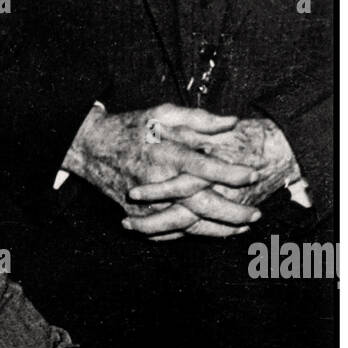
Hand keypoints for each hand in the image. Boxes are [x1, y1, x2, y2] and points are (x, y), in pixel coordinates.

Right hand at [123, 116, 300, 240]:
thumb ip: (199, 119)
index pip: (203, 166)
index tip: (253, 174)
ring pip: (187, 223)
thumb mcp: (163, 113)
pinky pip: (167, 232)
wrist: (92, 148)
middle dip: (231, 211)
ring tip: (240, 229)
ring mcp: (146, 203)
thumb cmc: (132, 127)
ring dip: (216, 230)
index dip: (229, 172)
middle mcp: (157, 182)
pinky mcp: (138, 215)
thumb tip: (232, 122)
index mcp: (165, 154)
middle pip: (199, 203)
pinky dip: (190, 235)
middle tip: (255, 213)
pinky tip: (211, 233)